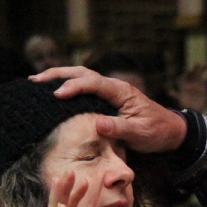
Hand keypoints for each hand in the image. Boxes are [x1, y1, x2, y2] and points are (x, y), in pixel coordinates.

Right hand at [31, 67, 186, 152]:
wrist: (171, 131)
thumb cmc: (156, 132)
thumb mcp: (140, 133)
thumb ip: (119, 128)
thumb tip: (97, 124)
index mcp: (121, 91)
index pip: (93, 83)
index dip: (74, 87)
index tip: (56, 95)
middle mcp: (114, 87)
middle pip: (82, 73)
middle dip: (58, 74)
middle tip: (35, 81)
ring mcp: (111, 91)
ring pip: (82, 77)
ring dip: (60, 77)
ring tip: (37, 82)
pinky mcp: (108, 99)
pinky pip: (85, 89)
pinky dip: (68, 87)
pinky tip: (54, 93)